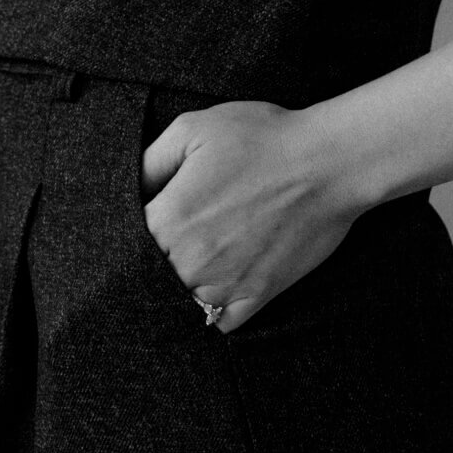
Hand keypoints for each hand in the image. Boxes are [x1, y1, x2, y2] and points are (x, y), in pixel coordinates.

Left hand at [140, 98, 356, 333]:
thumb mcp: (192, 129)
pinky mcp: (257, 295)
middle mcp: (188, 260)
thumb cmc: (262, 138)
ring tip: (197, 260)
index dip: (132, 229)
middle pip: (150, 275)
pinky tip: (216, 288)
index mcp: (167, 218)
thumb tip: (127, 188)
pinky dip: (214, 312)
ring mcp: (223, 283)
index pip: (125, 241)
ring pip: (181, 302)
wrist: (327, 162)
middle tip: (178, 234)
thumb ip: (149, 162)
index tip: (150, 215)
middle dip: (155, 259)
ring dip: (181, 287)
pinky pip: (221, 323)